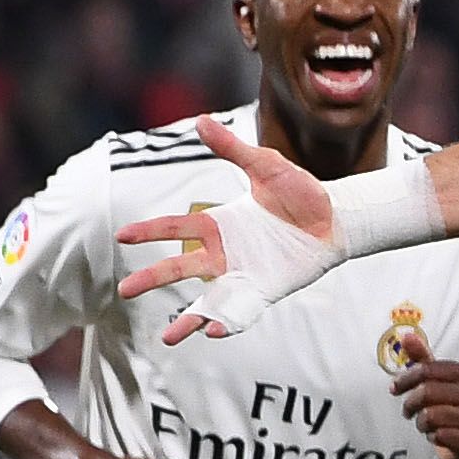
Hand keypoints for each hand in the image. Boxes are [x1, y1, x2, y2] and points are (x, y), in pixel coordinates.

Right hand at [121, 117, 337, 342]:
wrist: (338, 218)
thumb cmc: (302, 192)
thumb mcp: (265, 166)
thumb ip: (233, 150)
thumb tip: (200, 121)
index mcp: (218, 223)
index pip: (175, 227)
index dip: (149, 231)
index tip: (121, 236)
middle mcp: (224, 253)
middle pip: (179, 268)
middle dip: (152, 278)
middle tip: (124, 290)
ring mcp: (243, 274)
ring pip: (206, 299)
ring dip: (187, 317)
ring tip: (168, 338)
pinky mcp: (264, 291)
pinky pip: (240, 310)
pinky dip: (226, 321)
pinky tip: (213, 331)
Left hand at [390, 348, 458, 458]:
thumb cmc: (447, 406)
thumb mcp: (434, 380)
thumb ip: (422, 358)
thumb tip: (407, 335)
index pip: (427, 369)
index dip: (406, 379)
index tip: (395, 388)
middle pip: (428, 391)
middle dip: (411, 403)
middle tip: (407, 410)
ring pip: (432, 415)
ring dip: (421, 422)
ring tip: (424, 423)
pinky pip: (442, 436)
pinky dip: (433, 437)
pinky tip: (436, 435)